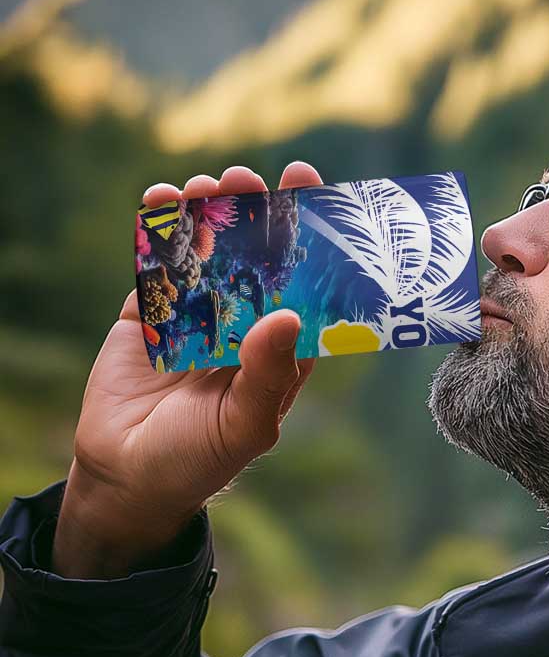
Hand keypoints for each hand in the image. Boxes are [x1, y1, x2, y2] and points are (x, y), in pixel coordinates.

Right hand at [52, 162, 321, 577]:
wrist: (127, 476)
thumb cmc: (200, 459)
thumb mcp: (244, 425)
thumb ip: (267, 374)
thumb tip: (287, 315)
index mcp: (280, 349)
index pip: (304, 286)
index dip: (310, 242)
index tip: (313, 193)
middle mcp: (243, 324)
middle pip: (256, 258)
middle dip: (256, 215)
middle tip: (250, 179)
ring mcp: (195, 314)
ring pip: (208, 252)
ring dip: (208, 214)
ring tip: (207, 185)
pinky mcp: (149, 313)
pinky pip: (157, 264)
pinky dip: (157, 230)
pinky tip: (161, 200)